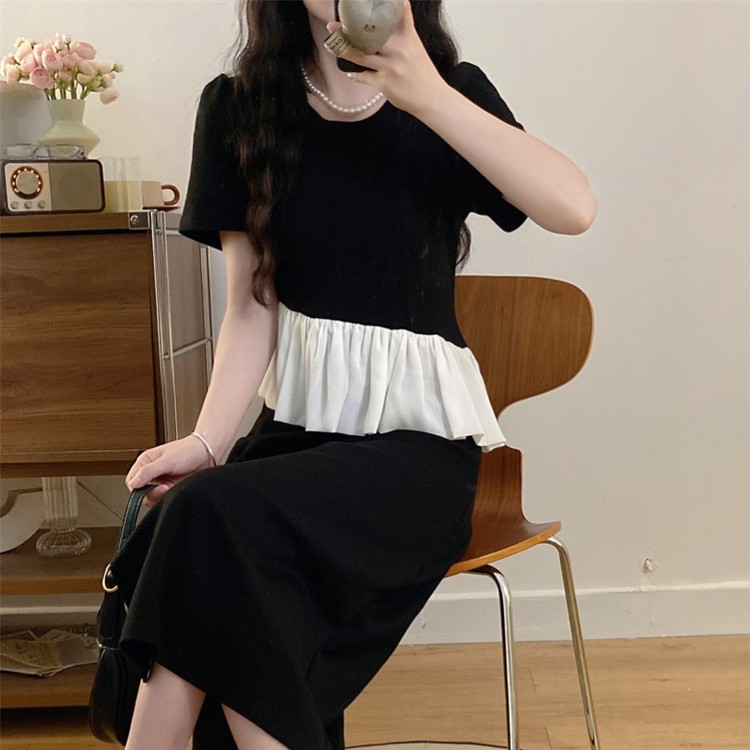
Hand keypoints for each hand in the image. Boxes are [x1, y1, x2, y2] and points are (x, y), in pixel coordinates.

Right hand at [125, 436, 212, 506]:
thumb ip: (148, 472)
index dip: (137, 487)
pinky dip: (167, 497)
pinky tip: (174, 490)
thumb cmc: (188, 450)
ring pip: (152, 496)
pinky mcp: (171, 487)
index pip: (132, 480)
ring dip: (159, 495)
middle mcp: (152, 472)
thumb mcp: (166, 460)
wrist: (208, 453)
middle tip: (162, 488)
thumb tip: (133, 484)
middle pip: (141, 491)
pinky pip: (163, 498)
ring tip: (169, 488)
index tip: (148, 487)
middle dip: (150, 492)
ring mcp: (162, 480)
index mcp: (146, 462)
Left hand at [325, 0, 449, 117]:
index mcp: (408, 37)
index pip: (397, 14)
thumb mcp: (416, 47)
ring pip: (361, 56)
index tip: (364, 0)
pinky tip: (349, 73)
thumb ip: (404, 30)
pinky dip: (355, 75)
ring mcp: (391, 67)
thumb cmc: (422, 73)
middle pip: (369, 36)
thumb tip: (393, 14)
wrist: (432, 98)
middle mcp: (399, 50)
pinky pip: (364, 77)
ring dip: (343, 51)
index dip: (386, 5)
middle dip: (348, 30)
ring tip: (331, 46)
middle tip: (332, 25)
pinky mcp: (385, 84)